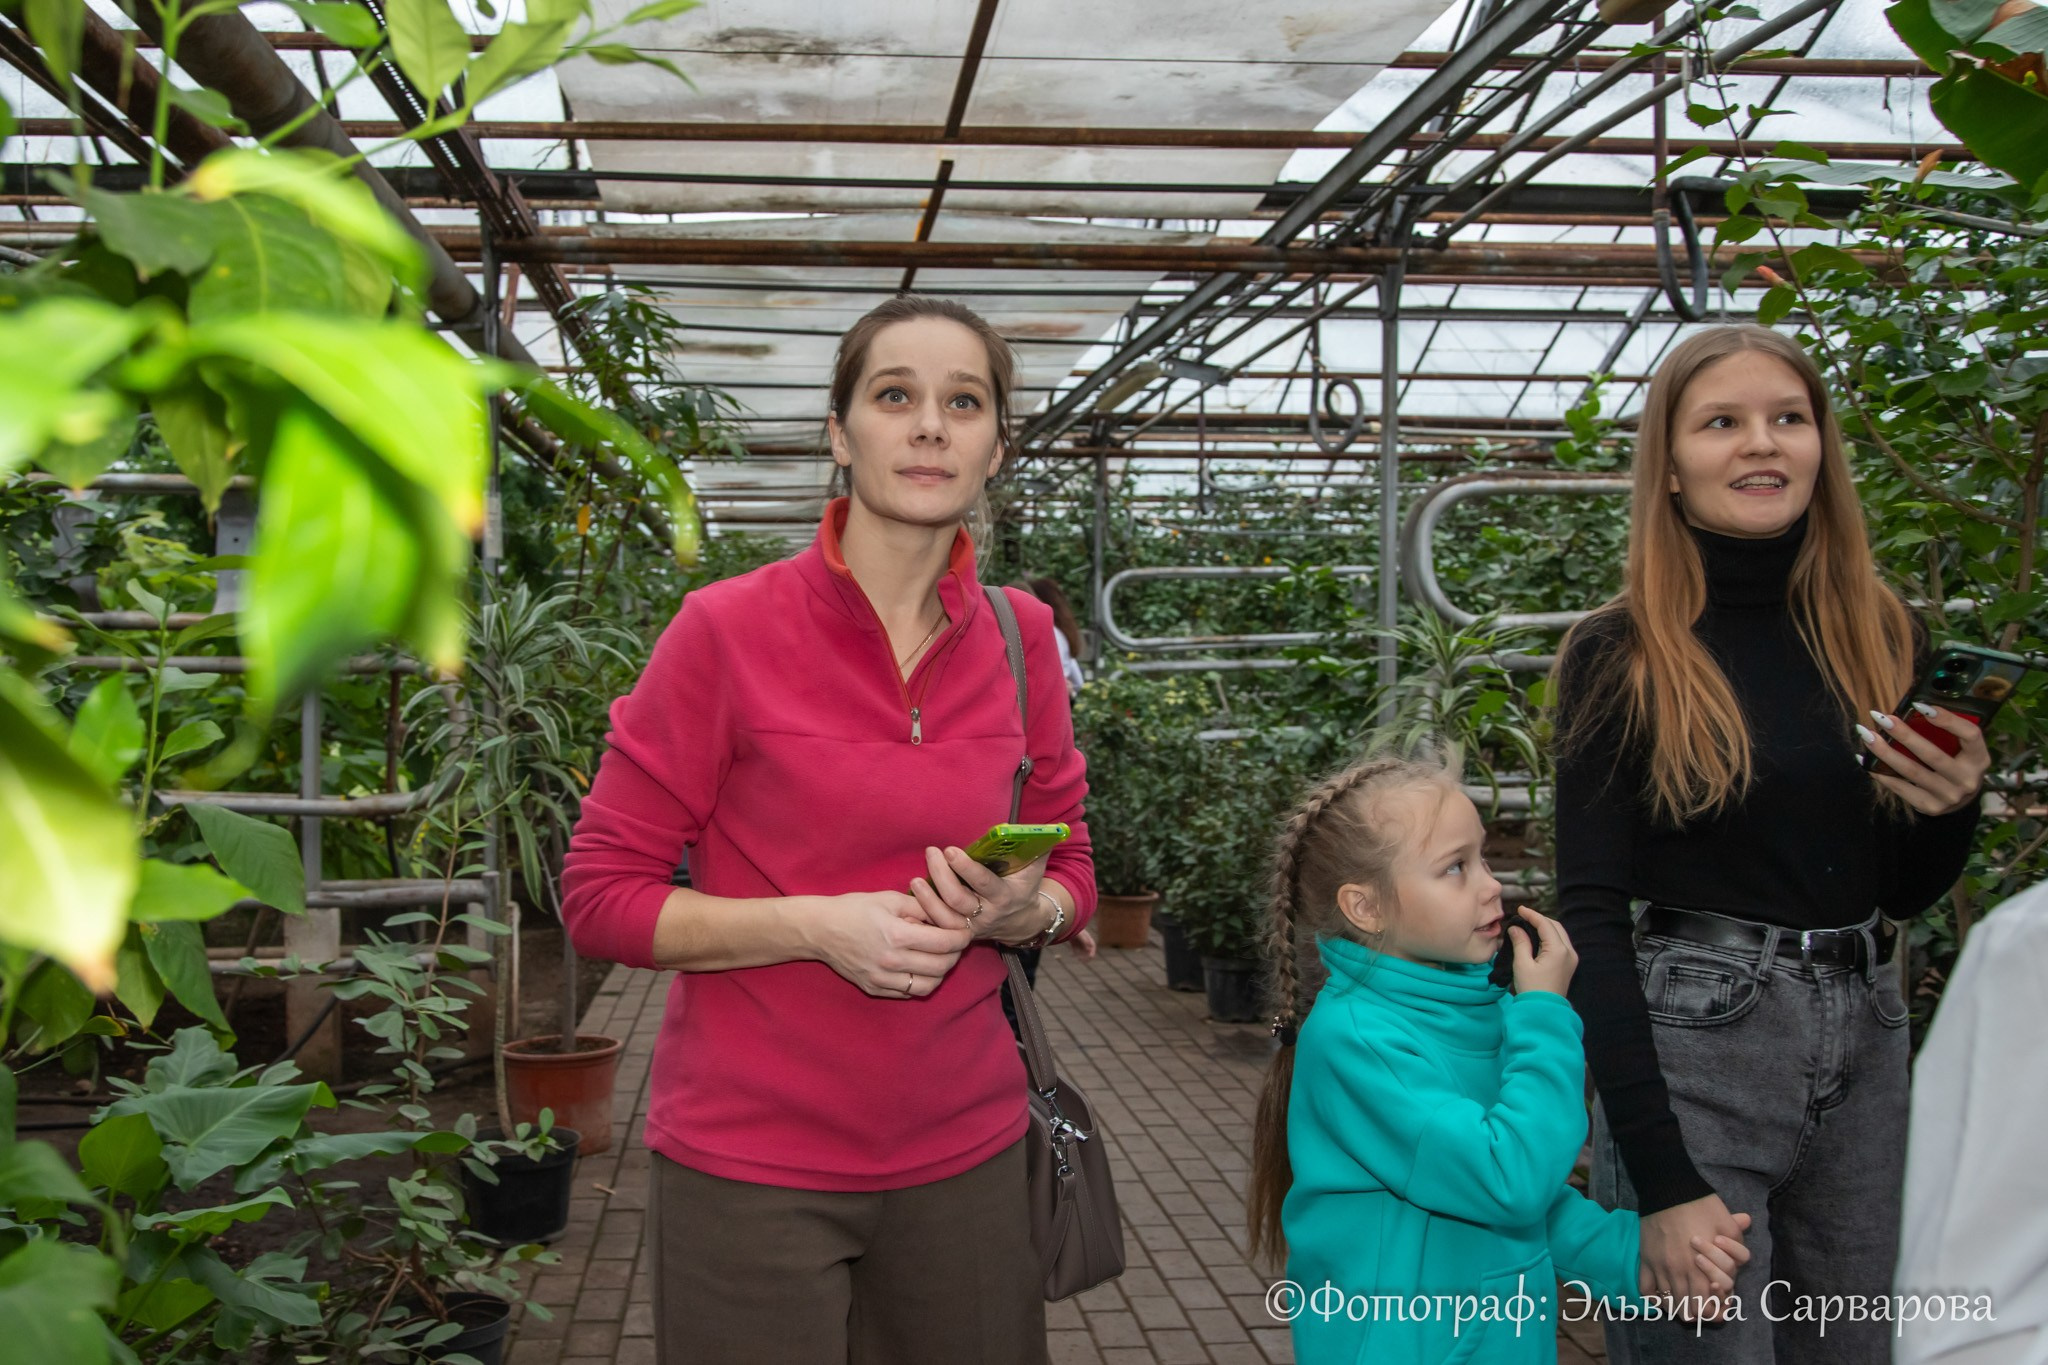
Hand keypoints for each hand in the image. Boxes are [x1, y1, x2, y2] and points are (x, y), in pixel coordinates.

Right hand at [809, 890, 973, 998]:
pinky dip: (920, 983)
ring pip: (927, 986)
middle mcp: (891, 961)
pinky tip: (919, 968)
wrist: (819, 929)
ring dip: (940, 973)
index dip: (961, 938)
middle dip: (955, 956)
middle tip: (956, 945)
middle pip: (940, 967)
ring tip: (940, 958)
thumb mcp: (889, 899)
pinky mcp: (874, 988)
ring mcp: (881, 979)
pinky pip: (908, 993)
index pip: (944, 943)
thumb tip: (946, 916)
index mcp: (897, 935)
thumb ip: (921, 907)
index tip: (965, 932)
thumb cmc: (854, 909)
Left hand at [909, 844, 1056, 945]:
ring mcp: (972, 926)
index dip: (966, 868)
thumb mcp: (1035, 867)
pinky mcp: (959, 933)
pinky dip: (925, 913)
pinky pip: (939, 927)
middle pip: (958, 899)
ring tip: (916, 879)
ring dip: (928, 898)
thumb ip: (1037, 845)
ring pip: (945, 917)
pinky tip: (915, 897)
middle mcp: (987, 914)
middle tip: (931, 852)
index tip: (950, 850)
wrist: (1023, 922)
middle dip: (941, 875)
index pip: (983, 883)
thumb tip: (1040, 825)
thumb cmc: (1025, 886)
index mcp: (1005, 896)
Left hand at [1067, 927, 1097, 959]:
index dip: (1092, 952)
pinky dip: (1074, 953)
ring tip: (1078, 959)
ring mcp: (1078, 941)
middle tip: (1083, 961)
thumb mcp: (1079, 934)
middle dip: (1086, 955)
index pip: (1092, 945)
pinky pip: (1075, 949)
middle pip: (1087, 949)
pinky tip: (1071, 955)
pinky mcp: (1072, 942)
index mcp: (1087, 937)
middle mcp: (1083, 939)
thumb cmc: (1073, 928)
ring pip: (1081, 950)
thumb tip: (1089, 948)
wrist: (1064, 924)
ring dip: (1080, 955)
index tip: (1091, 957)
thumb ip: (1084, 940)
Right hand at [1508, 906, 1576, 996]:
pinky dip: (1550, 936)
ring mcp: (1571, 959)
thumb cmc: (1532, 988)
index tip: (1519, 909)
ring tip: (1529, 925)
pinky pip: (1561, 943)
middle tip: (1524, 916)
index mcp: (1558, 950)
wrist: (1544, 1011)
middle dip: (1540, 919)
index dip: (1532, 915)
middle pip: (1556, 927)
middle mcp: (1569, 952)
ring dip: (1546, 927)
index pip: (1546, 925)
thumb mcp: (1522, 964)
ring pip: (1560, 934)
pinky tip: (1538, 937)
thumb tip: (1515, 928)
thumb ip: (1520, 942)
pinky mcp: (1569, 965)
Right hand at [1640, 1197, 1751, 1321]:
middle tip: (1701, 1308)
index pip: (1707, 1306)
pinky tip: (1662, 1296)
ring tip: (1683, 1304)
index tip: (1717, 1307)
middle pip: (1687, 1309)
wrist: (1668, 1188)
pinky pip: (1647, 1290)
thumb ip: (1737, 1243)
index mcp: (1701, 1268)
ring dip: (1677, 1308)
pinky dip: (1655, 1298)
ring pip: (1667, 1303)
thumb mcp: (1726, 1223)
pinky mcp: (1645, 1260)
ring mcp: (1660, 1268)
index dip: (1714, 1311)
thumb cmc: (1700, 1205)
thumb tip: (1743, 1255)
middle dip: (1696, 1312)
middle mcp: (1680, 1272)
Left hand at [1859, 704, 1989, 814]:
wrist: (1960, 800)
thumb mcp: (1962, 749)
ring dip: (1884, 752)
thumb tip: (1912, 708)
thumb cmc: (1956, 763)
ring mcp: (1949, 796)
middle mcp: (1967, 779)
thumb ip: (1946, 732)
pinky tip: (1865, 759)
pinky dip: (1880, 772)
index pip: (1970, 735)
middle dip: (1903, 734)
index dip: (1947, 719)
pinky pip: (1900, 787)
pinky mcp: (1930, 806)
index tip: (1919, 705)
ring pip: (1911, 771)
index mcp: (1979, 758)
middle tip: (1881, 717)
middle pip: (1932, 755)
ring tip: (1866, 735)